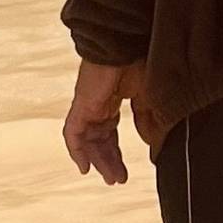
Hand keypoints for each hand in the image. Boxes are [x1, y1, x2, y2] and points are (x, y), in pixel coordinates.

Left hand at [64, 58, 139, 184]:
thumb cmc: (139, 61)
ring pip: (87, 140)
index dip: (115, 151)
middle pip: (99, 139)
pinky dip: (76, 151)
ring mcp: (87, 105)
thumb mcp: (150, 96)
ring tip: (111, 179)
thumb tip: (149, 140)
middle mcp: (97, 104)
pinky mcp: (81, 105)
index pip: (110, 131)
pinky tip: (84, 167)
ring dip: (99, 161)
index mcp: (112, 100)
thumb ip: (147, 119)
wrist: (124, 44)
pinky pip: (73, 133)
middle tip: (117, 179)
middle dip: (108, 161)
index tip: (123, 170)